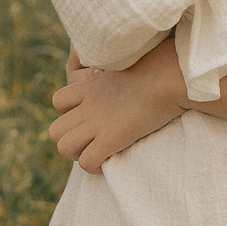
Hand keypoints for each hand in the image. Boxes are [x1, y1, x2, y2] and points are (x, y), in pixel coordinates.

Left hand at [51, 37, 189, 174]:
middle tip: (91, 141)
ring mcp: (98, 121)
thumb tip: (131, 69)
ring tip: (97, 153)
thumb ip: (128, 67)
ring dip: (78, 155)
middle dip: (69, 140)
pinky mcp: (111, 137)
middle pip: (54, 130)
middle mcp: (89, 104)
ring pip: (63, 147)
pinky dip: (94, 167)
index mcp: (91, 85)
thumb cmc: (163, 62)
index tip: (92, 117)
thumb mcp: (135, 58)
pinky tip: (109, 161)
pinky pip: (87, 162)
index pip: (59, 101)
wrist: (172, 72)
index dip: (70, 114)